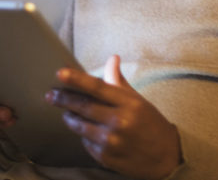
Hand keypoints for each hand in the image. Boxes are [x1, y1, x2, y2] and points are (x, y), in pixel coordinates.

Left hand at [46, 55, 181, 179]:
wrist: (166, 157)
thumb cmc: (151, 123)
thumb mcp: (138, 100)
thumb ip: (119, 82)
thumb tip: (112, 58)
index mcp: (129, 104)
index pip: (97, 87)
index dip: (76, 79)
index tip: (60, 73)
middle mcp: (119, 122)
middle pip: (83, 107)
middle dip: (63, 99)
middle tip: (51, 94)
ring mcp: (111, 142)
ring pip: (79, 126)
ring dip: (70, 118)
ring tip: (67, 112)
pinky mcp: (106, 158)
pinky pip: (85, 143)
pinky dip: (83, 135)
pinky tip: (87, 131)